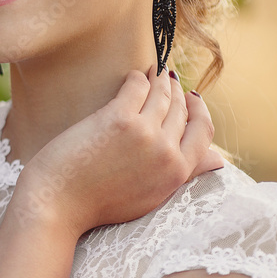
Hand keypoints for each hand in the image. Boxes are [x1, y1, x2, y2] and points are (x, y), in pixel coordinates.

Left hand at [14, 66, 222, 237]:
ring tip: (153, 73)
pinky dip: (138, 78)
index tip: (193, 98)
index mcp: (177, 174)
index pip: (203, 132)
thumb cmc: (97, 203)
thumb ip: (183, 176)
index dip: (199, 111)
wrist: (58, 204)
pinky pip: (137, 87)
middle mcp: (166, 152)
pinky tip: (133, 76)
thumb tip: (218, 161)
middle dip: (177, 92)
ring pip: (162, 95)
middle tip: (168, 79)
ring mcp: (144, 133)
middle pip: (181, 110)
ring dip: (160, 80)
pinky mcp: (119, 118)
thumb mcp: (152, 197)